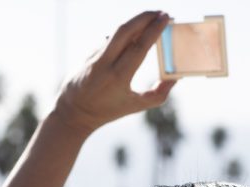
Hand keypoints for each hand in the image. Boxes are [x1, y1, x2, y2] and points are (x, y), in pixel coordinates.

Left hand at [54, 11, 175, 132]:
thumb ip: (158, 94)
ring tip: (152, 19)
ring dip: (136, 22)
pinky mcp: (90, 51)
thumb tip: (175, 78)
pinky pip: (111, 39)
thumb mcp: (136, 106)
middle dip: (145, 17)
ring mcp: (95, 55)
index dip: (154, 30)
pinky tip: (137, 32)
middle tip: (162, 13)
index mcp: (118, 77)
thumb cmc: (108, 110)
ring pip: (117, 31)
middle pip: (125, 30)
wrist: (74, 110)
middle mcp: (104, 63)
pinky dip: (126, 33)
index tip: (166, 18)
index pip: (139, 46)